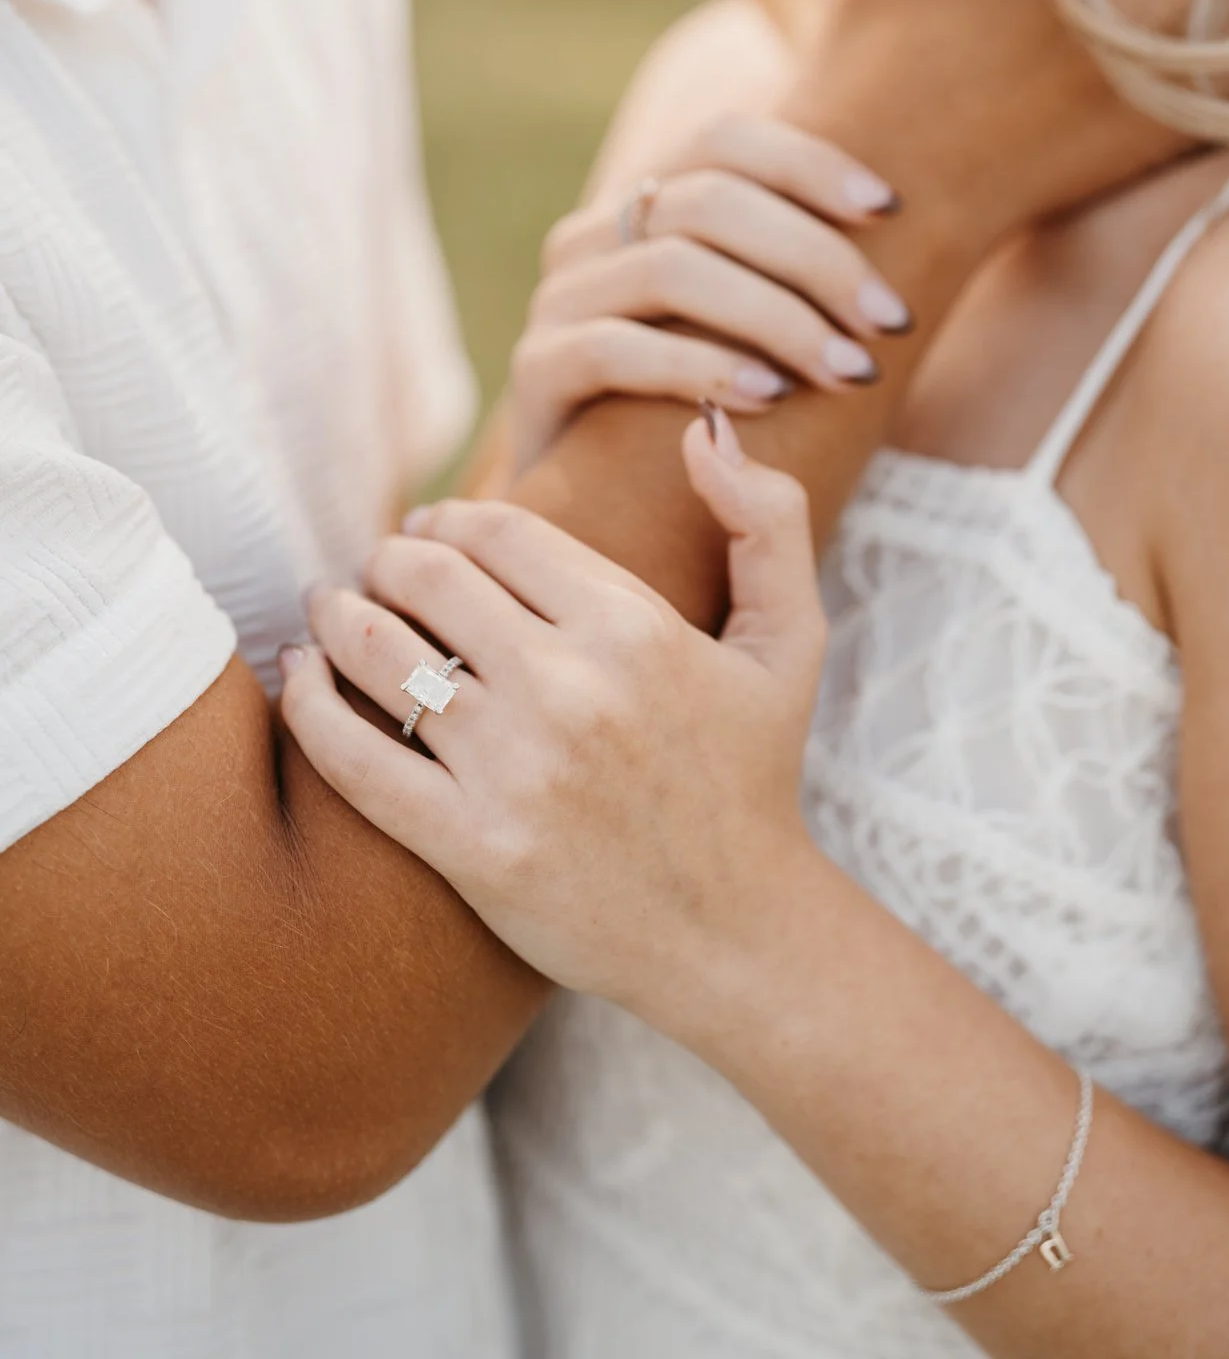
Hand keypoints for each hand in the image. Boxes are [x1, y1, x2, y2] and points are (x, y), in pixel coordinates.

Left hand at [282, 406, 823, 1027]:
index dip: (451, 517)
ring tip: (328, 608)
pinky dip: (311, 705)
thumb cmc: (754, 781)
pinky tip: (299, 676)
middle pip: (429, 577)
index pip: (500, 530)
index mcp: (636, 628)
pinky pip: (357, 758)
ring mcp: (516, 771)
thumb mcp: (793, 641)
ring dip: (337, 613)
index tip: (431, 527)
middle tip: (375, 568)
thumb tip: (707, 427)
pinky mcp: (472, 848)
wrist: (738, 938)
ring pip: (382, 652)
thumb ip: (768, 521)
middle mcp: (571, 689)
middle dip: (389, 558)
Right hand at [509, 117, 911, 474]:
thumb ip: (798, 273)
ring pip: (671, 268)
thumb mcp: (753, 331)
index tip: (892, 210)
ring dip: (779, 317)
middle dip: (816, 258)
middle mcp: (591, 237)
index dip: (809, 162)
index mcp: (644, 203)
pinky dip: (703, 367)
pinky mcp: (535, 372)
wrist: (598, 517)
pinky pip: (617, 349)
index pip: (725, 139)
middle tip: (891, 322)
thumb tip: (910, 218)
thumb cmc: (705, 414)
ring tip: (850, 371)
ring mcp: (556, 301)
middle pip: (710, 200)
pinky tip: (769, 401)